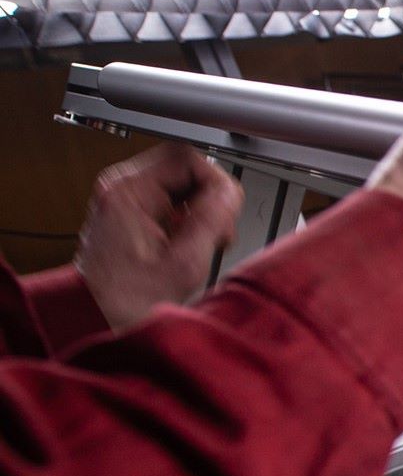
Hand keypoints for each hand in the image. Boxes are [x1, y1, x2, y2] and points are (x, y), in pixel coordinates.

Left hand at [76, 143, 243, 330]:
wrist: (98, 317)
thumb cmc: (127, 300)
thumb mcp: (184, 262)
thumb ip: (212, 220)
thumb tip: (231, 192)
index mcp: (129, 191)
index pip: (187, 158)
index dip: (217, 183)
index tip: (226, 211)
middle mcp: (121, 187)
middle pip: (185, 168)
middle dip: (211, 198)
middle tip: (217, 231)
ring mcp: (123, 198)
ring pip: (181, 183)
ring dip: (202, 210)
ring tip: (203, 241)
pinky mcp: (129, 211)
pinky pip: (170, 199)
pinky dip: (188, 217)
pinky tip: (190, 243)